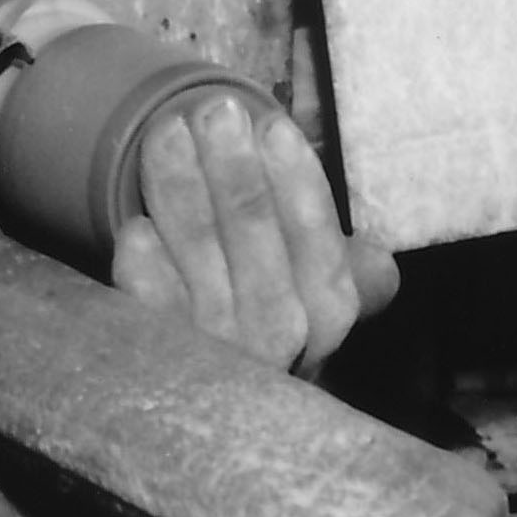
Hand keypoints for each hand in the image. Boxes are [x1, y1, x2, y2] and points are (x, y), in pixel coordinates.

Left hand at [107, 88, 398, 376]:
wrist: (216, 406)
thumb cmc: (274, 315)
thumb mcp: (321, 296)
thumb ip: (351, 269)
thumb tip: (377, 259)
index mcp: (329, 310)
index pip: (316, 237)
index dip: (294, 179)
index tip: (272, 126)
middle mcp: (280, 337)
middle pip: (254, 235)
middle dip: (233, 168)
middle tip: (214, 111)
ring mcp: (218, 350)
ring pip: (199, 255)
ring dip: (182, 188)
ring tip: (169, 134)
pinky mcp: (162, 357)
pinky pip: (152, 304)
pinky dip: (146, 265)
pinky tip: (139, 226)